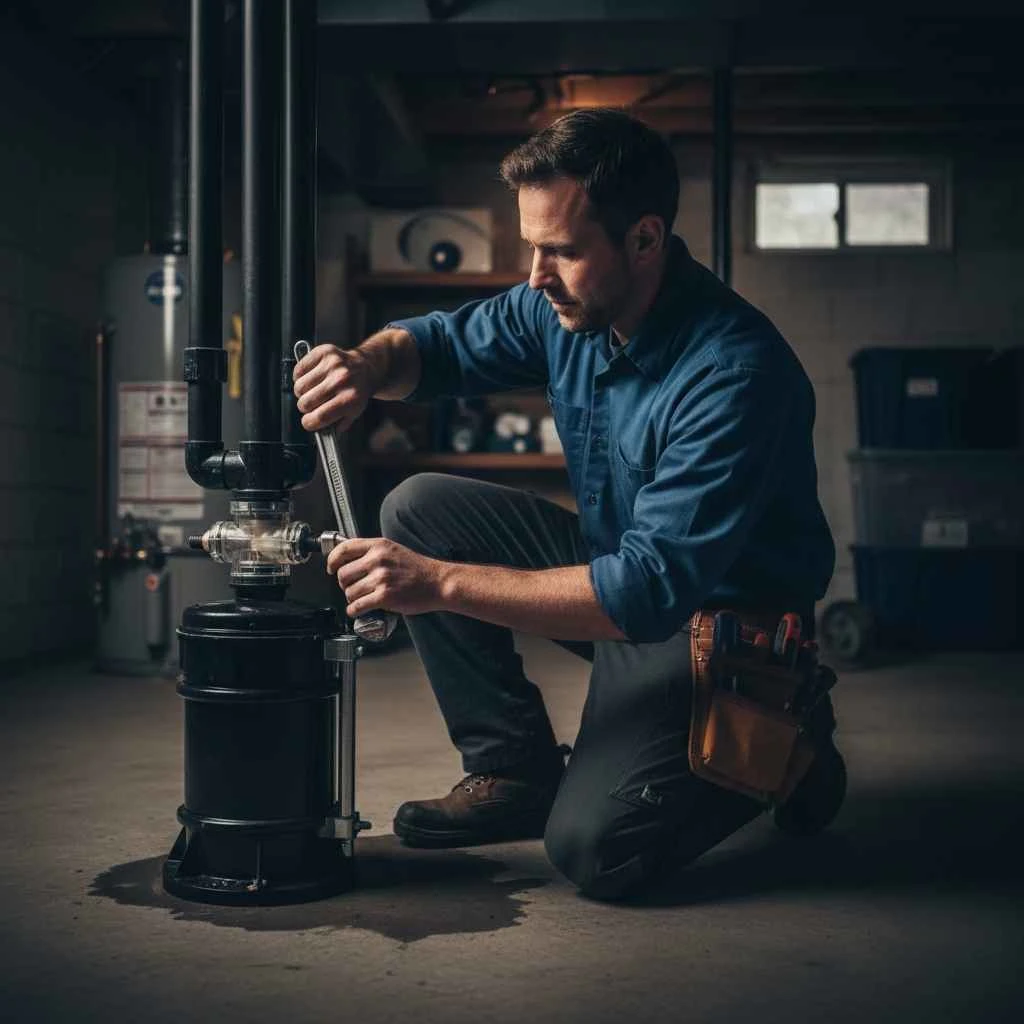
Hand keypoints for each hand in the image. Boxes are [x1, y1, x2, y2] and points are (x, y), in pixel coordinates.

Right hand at [293, 343, 375, 431]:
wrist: (366, 367)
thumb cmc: (356, 392)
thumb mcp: (353, 413)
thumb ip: (336, 425)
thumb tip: (318, 433)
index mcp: (350, 399)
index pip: (319, 417)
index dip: (309, 423)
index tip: (309, 422)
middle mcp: (341, 381)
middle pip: (305, 403)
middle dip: (306, 408)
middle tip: (313, 405)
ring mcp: (332, 365)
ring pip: (299, 387)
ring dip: (302, 392)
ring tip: (312, 390)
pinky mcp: (323, 352)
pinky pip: (298, 370)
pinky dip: (300, 376)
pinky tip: (311, 378)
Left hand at [326, 537, 446, 618]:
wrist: (437, 582)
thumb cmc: (417, 569)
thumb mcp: (394, 551)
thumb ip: (373, 552)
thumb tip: (348, 559)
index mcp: (379, 546)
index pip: (344, 549)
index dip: (332, 560)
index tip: (331, 568)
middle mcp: (378, 560)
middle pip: (342, 573)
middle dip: (344, 584)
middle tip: (351, 587)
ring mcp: (381, 578)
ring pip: (349, 592)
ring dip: (351, 599)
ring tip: (361, 599)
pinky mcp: (385, 596)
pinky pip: (357, 606)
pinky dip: (354, 610)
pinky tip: (359, 609)